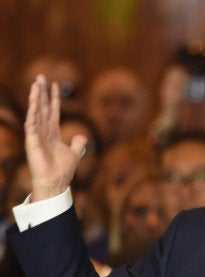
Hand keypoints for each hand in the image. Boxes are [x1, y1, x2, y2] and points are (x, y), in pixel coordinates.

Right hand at [25, 75, 86, 201]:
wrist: (56, 182)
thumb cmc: (63, 170)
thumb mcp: (75, 153)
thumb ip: (79, 143)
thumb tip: (82, 136)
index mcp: (53, 132)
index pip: (53, 111)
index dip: (53, 98)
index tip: (55, 84)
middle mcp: (44, 131)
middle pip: (42, 107)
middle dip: (41, 92)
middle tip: (40, 77)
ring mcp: (37, 135)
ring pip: (36, 112)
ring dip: (35, 99)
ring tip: (35, 84)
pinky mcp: (32, 142)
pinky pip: (31, 125)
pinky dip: (32, 114)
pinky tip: (33, 103)